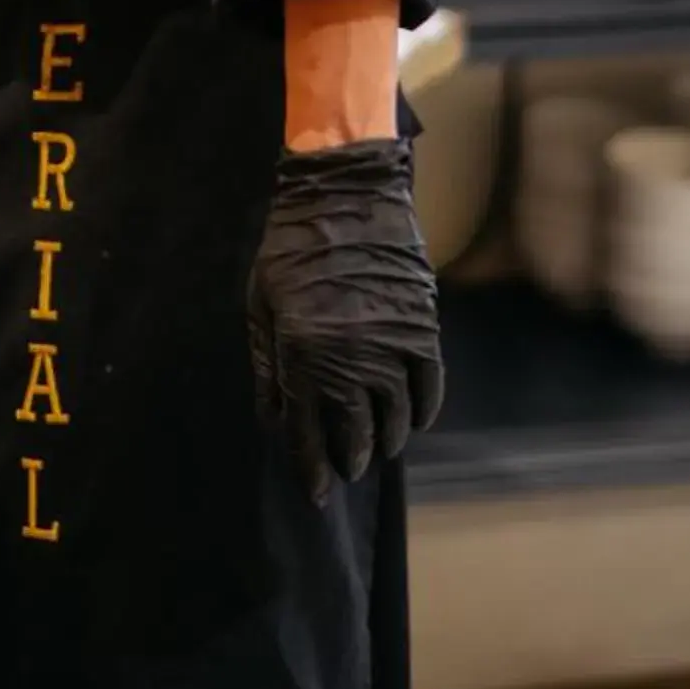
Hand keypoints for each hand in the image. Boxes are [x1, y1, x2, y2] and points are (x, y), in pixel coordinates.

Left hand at [248, 138, 442, 501]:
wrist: (344, 195)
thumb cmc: (291, 249)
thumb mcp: (260, 305)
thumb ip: (266, 365)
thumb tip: (275, 419)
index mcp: (300, 352)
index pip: (306, 430)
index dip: (311, 467)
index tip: (317, 493)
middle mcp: (348, 358)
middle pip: (354, 431)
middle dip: (349, 458)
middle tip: (348, 469)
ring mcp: (390, 345)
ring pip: (395, 417)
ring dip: (386, 440)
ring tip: (379, 448)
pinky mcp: (422, 329)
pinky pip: (428, 388)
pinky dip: (423, 412)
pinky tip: (413, 421)